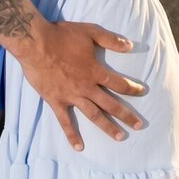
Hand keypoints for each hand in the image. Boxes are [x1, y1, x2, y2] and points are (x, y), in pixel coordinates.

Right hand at [14, 16, 142, 150]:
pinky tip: (79, 147)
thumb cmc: (62, 35)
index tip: (142, 92)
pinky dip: (72, 135)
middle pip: (111, 104)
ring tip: (119, 137)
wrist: (35, 43)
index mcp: (95, 71)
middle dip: (126, 115)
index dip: (132, 88)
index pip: (119, 83)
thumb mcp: (90, 31)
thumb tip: (130, 46)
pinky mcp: (56, 101)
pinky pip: (65, 122)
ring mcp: (71, 96)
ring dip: (107, 127)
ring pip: (93, 115)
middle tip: (138, 125)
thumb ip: (110, 40)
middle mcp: (86, 87)